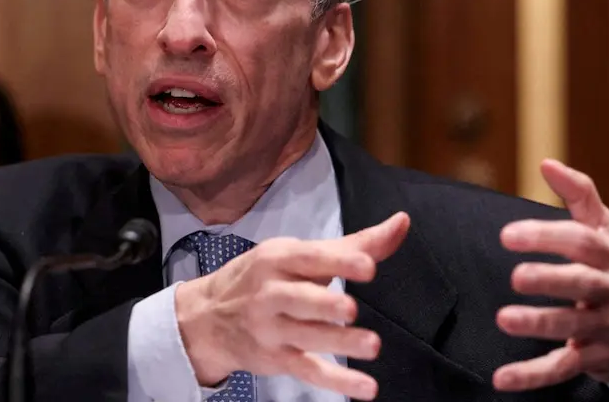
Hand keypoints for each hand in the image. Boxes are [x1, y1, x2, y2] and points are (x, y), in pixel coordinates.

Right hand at [174, 211, 410, 400]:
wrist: (206, 318)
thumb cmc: (264, 277)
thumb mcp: (299, 254)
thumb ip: (354, 244)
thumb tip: (403, 222)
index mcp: (278, 258)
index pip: (309, 259)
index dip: (338, 263)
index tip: (368, 266)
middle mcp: (271, 293)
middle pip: (299, 299)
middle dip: (324, 304)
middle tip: (350, 309)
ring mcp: (271, 329)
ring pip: (307, 337)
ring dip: (339, 343)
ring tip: (372, 346)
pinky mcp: (277, 359)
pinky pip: (309, 371)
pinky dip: (338, 381)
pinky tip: (367, 387)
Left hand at [493, 160, 608, 390]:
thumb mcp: (606, 230)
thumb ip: (578, 195)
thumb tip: (546, 162)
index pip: (580, 242)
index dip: (546, 236)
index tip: (508, 235)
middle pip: (582, 284)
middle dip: (550, 280)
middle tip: (516, 277)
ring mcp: (604, 327)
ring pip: (573, 327)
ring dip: (539, 325)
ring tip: (505, 319)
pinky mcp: (594, 359)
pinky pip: (562, 368)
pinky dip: (532, 376)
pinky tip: (503, 379)